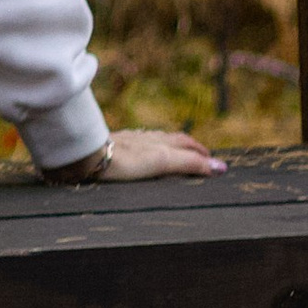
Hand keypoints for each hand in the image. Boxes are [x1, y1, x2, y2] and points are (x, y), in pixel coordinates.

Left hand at [100, 126, 225, 179]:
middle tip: (197, 156)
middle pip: (169, 140)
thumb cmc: (125, 158)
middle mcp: (144, 139)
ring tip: (171, 153)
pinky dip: (145, 150)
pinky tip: (136, 155)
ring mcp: (127, 143)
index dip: (199, 151)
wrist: (86, 154)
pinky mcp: (111, 149)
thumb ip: (189, 163)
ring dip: (166, 147)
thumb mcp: (162, 161)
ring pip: (151, 142)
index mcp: (158, 142)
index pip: (184, 143)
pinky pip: (133, 147)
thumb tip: (220, 168)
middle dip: (186, 147)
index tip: (210, 159)